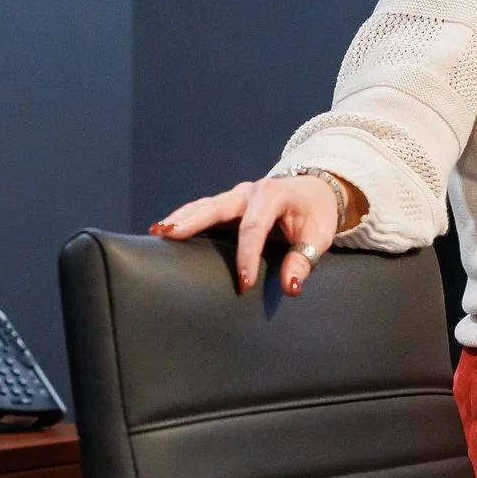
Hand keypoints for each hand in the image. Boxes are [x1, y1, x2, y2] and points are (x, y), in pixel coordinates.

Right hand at [152, 172, 367, 296]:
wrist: (315, 190)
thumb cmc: (316, 213)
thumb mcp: (318, 236)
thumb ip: (303, 261)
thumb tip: (290, 287)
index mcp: (273, 195)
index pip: (254, 228)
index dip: (247, 256)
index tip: (243, 283)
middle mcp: (249, 192)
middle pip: (216, 207)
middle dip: (193, 222)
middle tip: (170, 237)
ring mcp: (235, 196)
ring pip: (203, 205)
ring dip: (181, 218)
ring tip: (158, 232)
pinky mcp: (227, 203)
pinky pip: (202, 209)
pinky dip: (184, 217)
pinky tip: (165, 229)